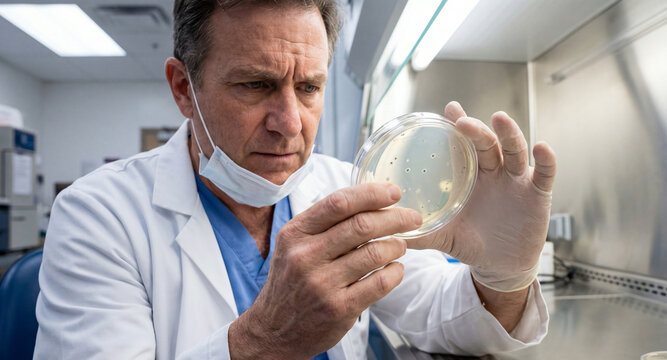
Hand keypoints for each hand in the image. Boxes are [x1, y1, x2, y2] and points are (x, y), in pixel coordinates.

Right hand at [228, 183, 421, 358]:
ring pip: (375, 253)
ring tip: (400, 245)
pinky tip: (395, 269)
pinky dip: (395, 272)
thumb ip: (323, 223)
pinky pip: (380, 283)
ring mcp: (322, 284)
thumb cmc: (291, 280)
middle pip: (362, 225)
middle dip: (395, 218)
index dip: (371, 194)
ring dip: (396, 245)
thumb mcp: (293, 245)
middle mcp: (306, 256)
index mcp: (296, 233)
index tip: (394, 192)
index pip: (339, 203)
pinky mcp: (339, 308)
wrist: (274, 329)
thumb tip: (368, 200)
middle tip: (412, 217)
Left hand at [408, 101, 555, 291]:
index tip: (449, 109)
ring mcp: (516, 180)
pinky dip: (546, 160)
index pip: (464, 144)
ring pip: (514, 151)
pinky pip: (544, 174)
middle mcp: (494, 172)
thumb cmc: (470, 243)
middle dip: (477, 130)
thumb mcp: (443, 236)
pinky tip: (542, 147)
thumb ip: (419, 232)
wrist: (498, 266)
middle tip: (463, 121)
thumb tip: (386, 232)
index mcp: (470, 175)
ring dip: (509, 133)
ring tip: (499, 118)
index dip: (459, 124)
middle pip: (487, 143)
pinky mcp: (537, 194)